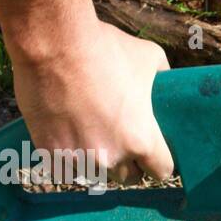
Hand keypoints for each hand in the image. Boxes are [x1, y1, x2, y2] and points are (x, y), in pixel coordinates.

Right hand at [10, 21, 174, 183]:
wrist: (53, 42)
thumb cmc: (104, 48)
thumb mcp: (149, 58)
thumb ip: (163, 80)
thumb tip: (170, 85)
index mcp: (142, 139)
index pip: (161, 172)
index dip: (157, 164)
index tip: (151, 156)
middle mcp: (112, 156)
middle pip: (128, 178)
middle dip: (126, 163)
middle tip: (118, 144)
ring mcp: (80, 157)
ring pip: (96, 176)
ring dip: (95, 163)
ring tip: (89, 138)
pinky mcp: (50, 153)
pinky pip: (65, 172)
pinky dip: (66, 161)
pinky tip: (66, 142)